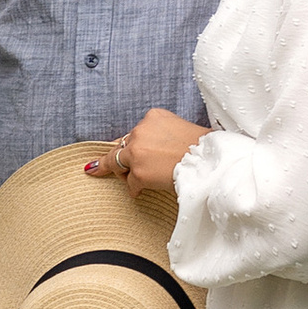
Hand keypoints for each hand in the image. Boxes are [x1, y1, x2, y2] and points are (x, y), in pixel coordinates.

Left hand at [86, 110, 207, 195]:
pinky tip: (141, 192)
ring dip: (124, 174)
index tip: (114, 149)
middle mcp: (141, 130)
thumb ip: (160, 134)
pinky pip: (130, 184)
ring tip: (132, 182)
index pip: (134, 132)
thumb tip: (145, 148)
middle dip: (119, 159)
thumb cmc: (202, 148)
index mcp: (153, 117)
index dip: (128, 144)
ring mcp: (138, 151)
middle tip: (97, 168)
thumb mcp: (180, 129)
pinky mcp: (139, 172)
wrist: (210, 162)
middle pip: (122, 147)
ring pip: (119, 164)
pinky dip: (135, 189)